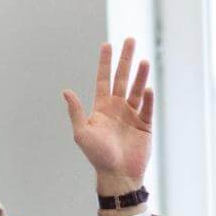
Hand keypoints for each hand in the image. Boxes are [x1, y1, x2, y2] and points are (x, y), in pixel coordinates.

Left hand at [63, 38, 154, 189]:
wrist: (117, 174)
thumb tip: (66, 91)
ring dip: (140, 75)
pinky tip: (149, 88)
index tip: (107, 44)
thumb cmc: (96, 155)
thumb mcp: (81, 133)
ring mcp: (132, 116)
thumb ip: (76, 111)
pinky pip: (148, 109)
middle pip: (122, 78)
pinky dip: (149, 99)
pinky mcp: (145, 126)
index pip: (104, 78)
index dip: (105, 62)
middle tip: (130, 40)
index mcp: (102, 107)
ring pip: (137, 90)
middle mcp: (118, 107)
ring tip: (144, 61)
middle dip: (126, 60)